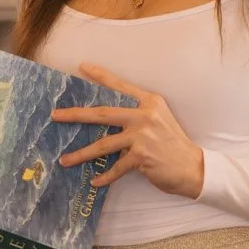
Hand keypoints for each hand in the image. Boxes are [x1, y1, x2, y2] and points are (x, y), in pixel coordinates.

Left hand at [52, 63, 203, 199]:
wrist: (193, 167)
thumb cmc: (174, 143)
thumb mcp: (159, 119)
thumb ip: (137, 115)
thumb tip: (107, 119)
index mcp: (150, 101)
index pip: (120, 85)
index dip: (100, 76)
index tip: (82, 67)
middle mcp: (144, 115)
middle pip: (102, 113)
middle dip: (75, 114)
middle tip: (56, 115)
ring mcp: (142, 135)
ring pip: (103, 144)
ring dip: (81, 154)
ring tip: (65, 160)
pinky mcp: (141, 156)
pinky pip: (116, 167)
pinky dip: (105, 177)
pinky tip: (95, 181)